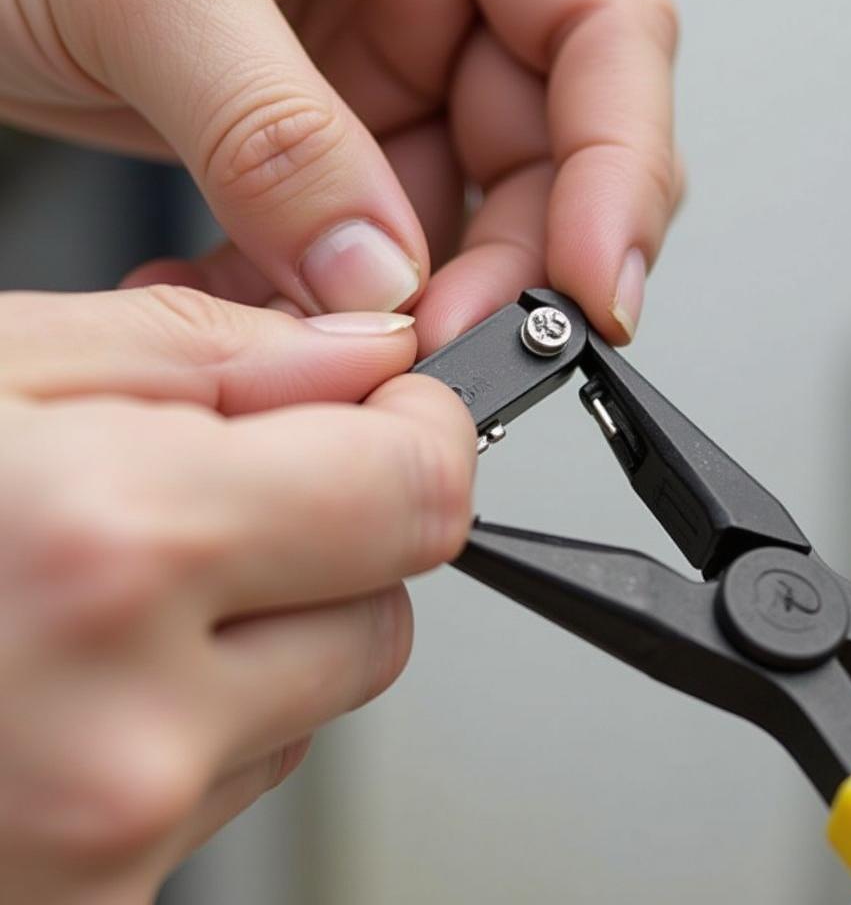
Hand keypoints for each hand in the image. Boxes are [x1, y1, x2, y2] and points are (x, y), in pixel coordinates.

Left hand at [0, 0, 680, 352]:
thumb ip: (276, 131)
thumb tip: (378, 272)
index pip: (600, 29)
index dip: (618, 166)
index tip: (591, 280)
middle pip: (544, 147)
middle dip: (511, 262)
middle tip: (458, 344)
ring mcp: (373, 64)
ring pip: (454, 215)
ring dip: (409, 300)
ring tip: (337, 342)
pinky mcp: (315, 135)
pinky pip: (363, 244)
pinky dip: (325, 300)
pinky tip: (267, 316)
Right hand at [0, 286, 474, 902]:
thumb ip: (202, 357)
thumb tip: (359, 360)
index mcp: (108, 553)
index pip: (418, 496)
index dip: (421, 436)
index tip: (393, 407)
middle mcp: (125, 732)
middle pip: (385, 605)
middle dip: (336, 532)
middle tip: (217, 485)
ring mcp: (107, 850)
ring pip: (318, 696)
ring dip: (259, 626)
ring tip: (103, 588)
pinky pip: (236, 777)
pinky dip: (200, 711)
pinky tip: (72, 674)